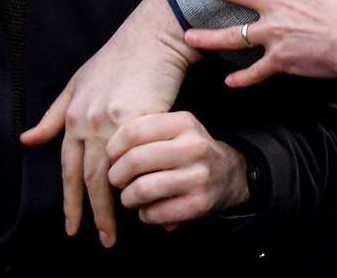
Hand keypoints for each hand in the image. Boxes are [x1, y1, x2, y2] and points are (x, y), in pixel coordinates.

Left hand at [21, 0, 197, 246]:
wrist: (150, 38)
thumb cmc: (117, 58)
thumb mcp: (78, 83)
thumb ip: (54, 115)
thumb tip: (26, 140)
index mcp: (74, 115)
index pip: (67, 169)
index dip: (69, 200)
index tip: (72, 226)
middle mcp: (88, 122)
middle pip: (87, 178)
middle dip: (91, 212)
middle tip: (98, 239)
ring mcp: (113, 121)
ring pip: (108, 175)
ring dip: (110, 208)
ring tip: (115, 232)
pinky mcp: (139, 118)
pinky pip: (136, 161)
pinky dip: (139, 182)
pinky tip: (143, 199)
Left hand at [108, 112, 248, 226]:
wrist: (230, 173)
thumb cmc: (189, 149)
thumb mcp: (174, 129)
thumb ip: (143, 131)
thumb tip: (106, 152)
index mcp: (183, 122)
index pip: (133, 131)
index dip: (113, 147)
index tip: (110, 157)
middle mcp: (193, 146)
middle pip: (135, 161)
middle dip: (116, 175)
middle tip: (115, 180)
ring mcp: (198, 176)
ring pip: (142, 189)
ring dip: (127, 198)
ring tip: (129, 197)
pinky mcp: (199, 203)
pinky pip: (156, 212)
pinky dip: (144, 214)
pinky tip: (147, 209)